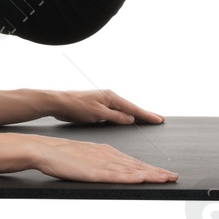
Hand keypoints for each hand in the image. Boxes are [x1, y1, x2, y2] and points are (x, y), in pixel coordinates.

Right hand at [30, 136, 176, 183]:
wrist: (46, 150)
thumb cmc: (64, 156)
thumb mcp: (87, 157)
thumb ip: (101, 163)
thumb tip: (111, 170)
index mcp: (108, 153)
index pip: (134, 163)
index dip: (152, 169)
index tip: (165, 174)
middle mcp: (109, 157)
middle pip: (138, 166)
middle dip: (157, 172)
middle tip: (174, 177)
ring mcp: (103, 164)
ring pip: (132, 171)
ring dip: (150, 175)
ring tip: (166, 179)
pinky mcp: (94, 172)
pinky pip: (116, 175)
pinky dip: (130, 177)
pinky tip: (141, 179)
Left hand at [47, 88, 164, 124]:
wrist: (59, 103)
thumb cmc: (76, 107)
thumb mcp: (98, 114)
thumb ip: (115, 117)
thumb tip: (131, 118)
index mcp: (112, 97)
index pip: (134, 108)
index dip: (147, 115)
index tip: (159, 119)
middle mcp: (110, 98)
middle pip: (132, 108)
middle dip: (145, 114)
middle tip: (160, 119)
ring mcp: (105, 102)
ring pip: (124, 111)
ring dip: (136, 115)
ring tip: (148, 120)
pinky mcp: (99, 108)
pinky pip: (116, 113)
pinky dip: (125, 117)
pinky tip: (128, 121)